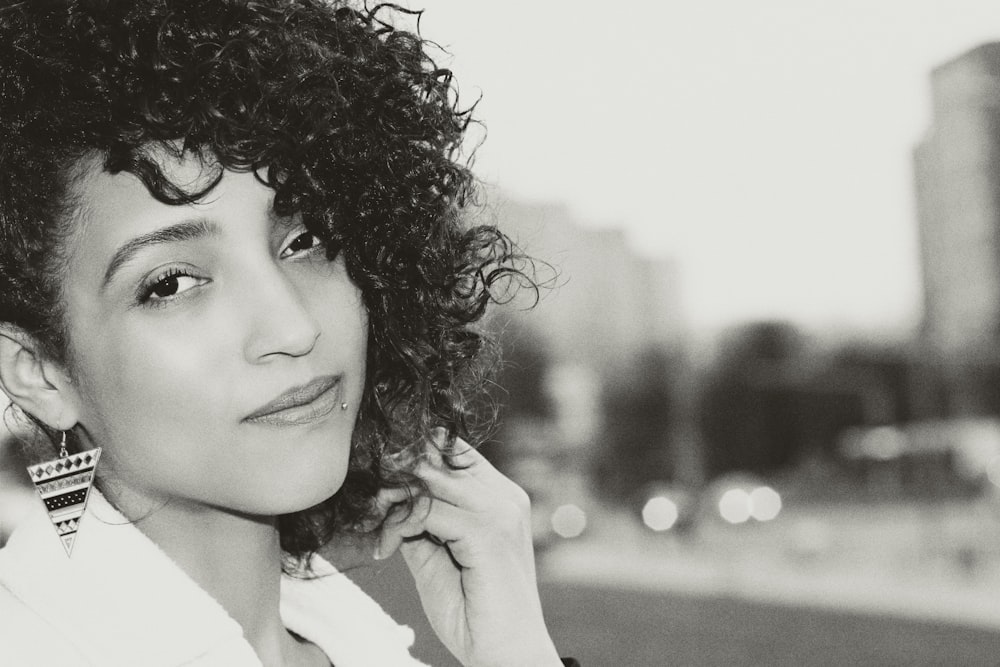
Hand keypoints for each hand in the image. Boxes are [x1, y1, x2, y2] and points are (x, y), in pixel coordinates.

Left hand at [375, 433, 561, 666]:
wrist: (504, 653)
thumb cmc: (473, 610)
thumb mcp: (437, 555)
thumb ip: (420, 521)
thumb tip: (387, 496)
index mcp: (500, 496)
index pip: (453, 449)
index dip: (413, 457)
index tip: (381, 485)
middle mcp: (504, 495)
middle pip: (438, 457)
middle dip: (396, 476)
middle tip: (371, 506)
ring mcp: (499, 511)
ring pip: (430, 478)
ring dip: (393, 499)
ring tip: (379, 528)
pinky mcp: (487, 532)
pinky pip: (427, 510)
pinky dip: (398, 525)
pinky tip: (387, 548)